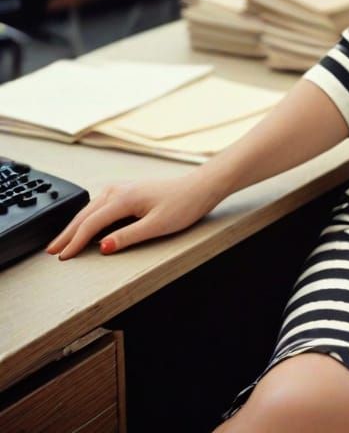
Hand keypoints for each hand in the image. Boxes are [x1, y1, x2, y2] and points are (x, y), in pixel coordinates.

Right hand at [45, 171, 221, 259]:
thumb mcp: (157, 226)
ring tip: (62, 241)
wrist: (200, 187)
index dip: (75, 242)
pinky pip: (100, 205)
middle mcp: (119, 190)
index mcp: (124, 198)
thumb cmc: (184, 204)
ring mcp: (122, 188)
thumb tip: (101, 247)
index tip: (62, 258)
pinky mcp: (127, 191)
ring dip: (75, 225)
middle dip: (67, 233)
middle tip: (52, 251)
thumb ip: (128, 237)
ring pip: (91, 208)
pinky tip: (84, 225)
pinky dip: (88, 217)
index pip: (91, 223)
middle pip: (85, 214)